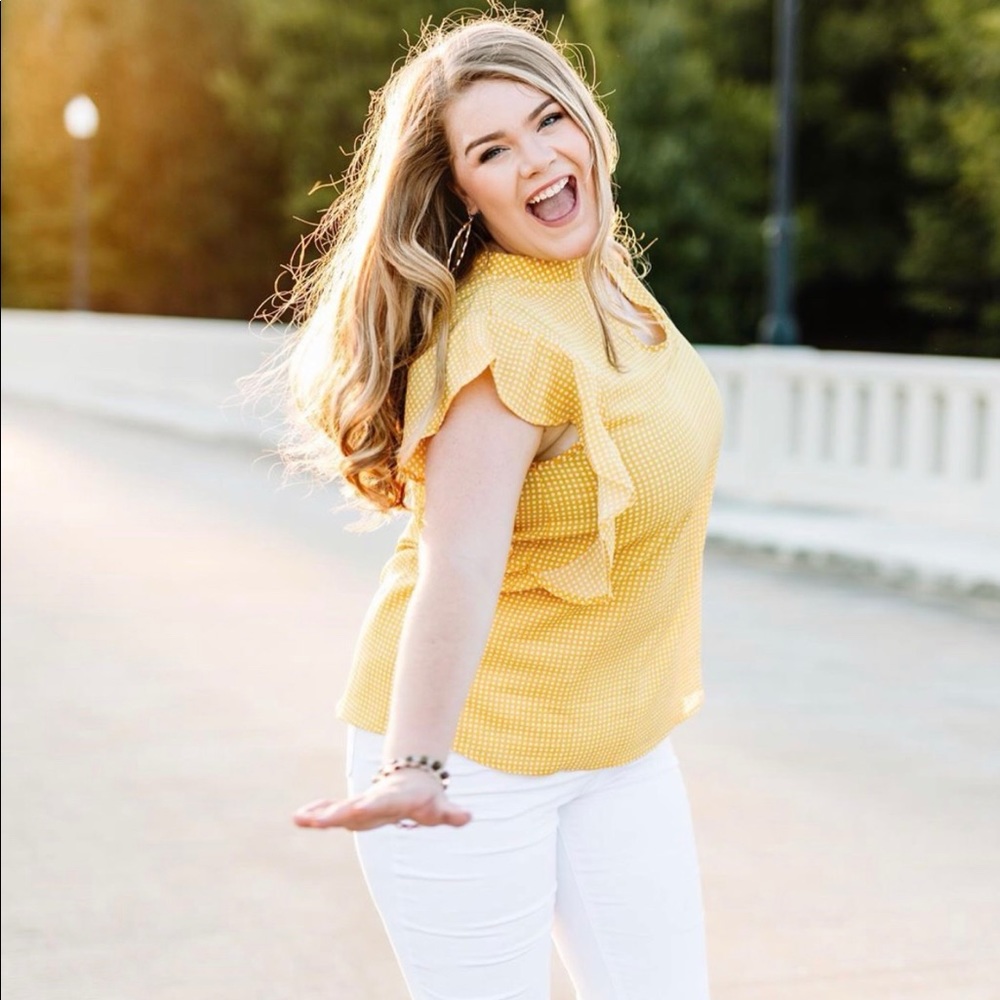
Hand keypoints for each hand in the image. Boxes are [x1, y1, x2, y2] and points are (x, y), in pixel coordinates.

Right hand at [293, 769, 471, 830]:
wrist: (413, 781)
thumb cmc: (427, 799)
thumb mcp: (441, 807)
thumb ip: (450, 814)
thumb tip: (467, 817)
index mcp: (392, 800)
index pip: (381, 805)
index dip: (371, 807)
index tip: (357, 809)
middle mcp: (373, 801)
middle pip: (353, 808)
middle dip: (337, 813)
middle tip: (320, 820)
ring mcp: (361, 804)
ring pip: (338, 809)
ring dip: (320, 815)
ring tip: (299, 818)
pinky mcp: (353, 809)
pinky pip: (333, 811)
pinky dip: (318, 813)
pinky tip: (299, 817)